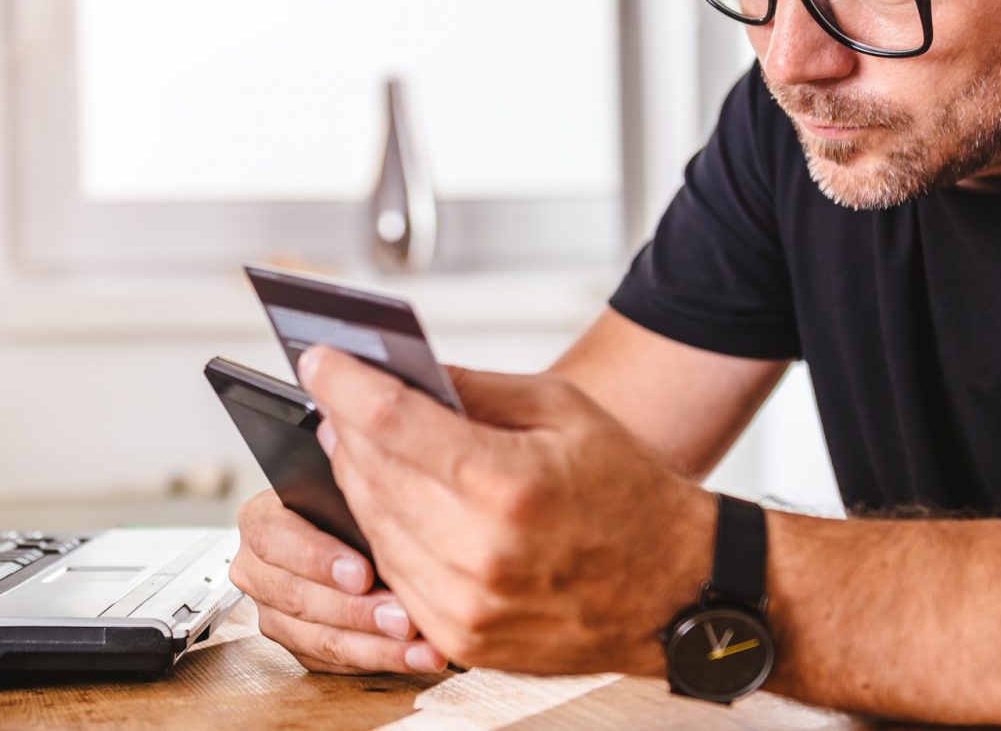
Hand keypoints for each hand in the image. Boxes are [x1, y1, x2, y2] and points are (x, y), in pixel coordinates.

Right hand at [230, 489, 448, 673]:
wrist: (342, 531)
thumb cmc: (344, 506)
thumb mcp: (344, 490)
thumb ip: (354, 496)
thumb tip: (383, 498)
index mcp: (260, 521)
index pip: (276, 539)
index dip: (320, 559)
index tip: (363, 573)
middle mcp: (257, 570)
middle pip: (298, 597)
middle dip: (357, 612)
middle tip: (404, 618)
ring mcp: (272, 612)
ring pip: (316, 639)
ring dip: (374, 647)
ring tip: (419, 648)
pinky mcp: (295, 644)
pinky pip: (331, 662)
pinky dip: (376, 661)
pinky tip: (413, 657)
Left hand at [300, 347, 715, 675]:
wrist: (680, 590)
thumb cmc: (630, 495)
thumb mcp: (562, 411)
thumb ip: (474, 390)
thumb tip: (402, 373)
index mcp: (508, 485)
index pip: (391, 423)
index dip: (344, 384)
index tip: (319, 361)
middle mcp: (480, 553)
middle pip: (371, 475)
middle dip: (347, 429)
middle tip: (339, 398)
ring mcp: (467, 605)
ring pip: (373, 528)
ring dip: (359, 482)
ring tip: (361, 446)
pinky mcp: (463, 639)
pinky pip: (395, 575)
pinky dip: (386, 535)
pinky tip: (394, 504)